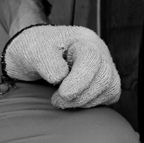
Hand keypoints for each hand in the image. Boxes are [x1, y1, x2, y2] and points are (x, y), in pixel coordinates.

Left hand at [3, 25, 120, 108]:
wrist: (33, 53)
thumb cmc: (34, 49)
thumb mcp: (34, 52)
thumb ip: (47, 63)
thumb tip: (61, 78)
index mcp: (82, 38)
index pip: (91, 59)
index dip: (79, 81)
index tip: (61, 94)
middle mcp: (98, 49)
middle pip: (104, 75)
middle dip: (81, 95)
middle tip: (56, 100)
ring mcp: (103, 64)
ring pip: (110, 87)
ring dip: (86, 101)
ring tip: (62, 101)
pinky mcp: (103, 80)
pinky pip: (110, 95)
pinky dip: (93, 103)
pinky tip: (75, 101)